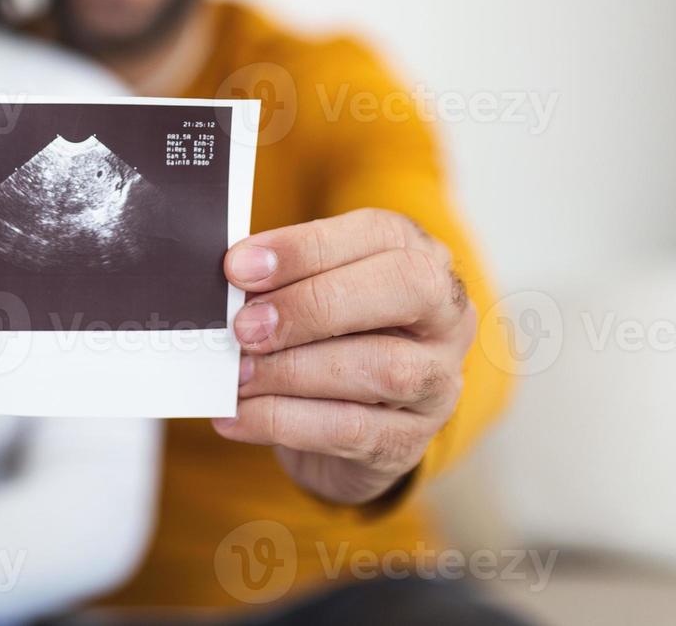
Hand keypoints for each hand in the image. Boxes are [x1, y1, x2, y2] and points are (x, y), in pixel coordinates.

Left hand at [214, 208, 475, 505]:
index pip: (378, 235)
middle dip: (313, 305)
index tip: (240, 267)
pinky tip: (238, 415)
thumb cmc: (328, 342)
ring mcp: (438, 383)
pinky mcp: (410, 442)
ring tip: (237, 374)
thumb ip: (282, 282)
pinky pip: (352, 430)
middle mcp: (446, 317)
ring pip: (383, 367)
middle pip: (405, 290)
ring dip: (294, 370)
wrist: (350, 434)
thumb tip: (229, 281)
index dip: (305, 248)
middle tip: (246, 326)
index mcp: (420, 258)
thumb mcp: (312, 297)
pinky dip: (283, 421)